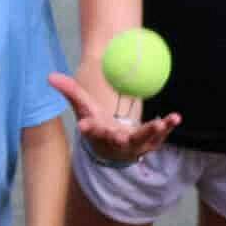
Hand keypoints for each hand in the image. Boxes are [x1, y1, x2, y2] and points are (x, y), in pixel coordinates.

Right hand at [49, 72, 180, 164]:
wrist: (113, 150)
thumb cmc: (98, 124)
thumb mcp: (84, 107)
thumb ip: (70, 91)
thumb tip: (50, 76)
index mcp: (98, 134)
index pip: (91, 131)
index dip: (88, 128)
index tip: (83, 126)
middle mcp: (116, 143)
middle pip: (117, 141)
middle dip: (119, 139)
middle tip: (121, 138)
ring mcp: (134, 146)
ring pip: (142, 140)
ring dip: (151, 132)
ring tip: (160, 122)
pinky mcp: (149, 144)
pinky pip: (159, 137)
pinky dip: (167, 127)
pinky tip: (175, 117)